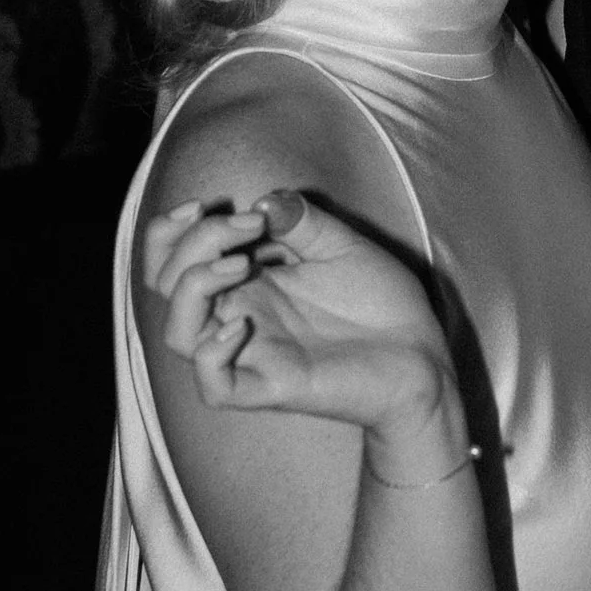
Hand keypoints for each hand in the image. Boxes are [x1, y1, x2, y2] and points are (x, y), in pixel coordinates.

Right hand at [141, 192, 460, 461]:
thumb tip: (261, 201)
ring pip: (178, 335)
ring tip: (239, 264)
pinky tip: (243, 326)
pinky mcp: (271, 388)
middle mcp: (239, 316)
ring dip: (192, 289)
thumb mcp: (342, 244)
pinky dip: (212, 354)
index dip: (168, 232)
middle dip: (191, 245)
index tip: (203, 207)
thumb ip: (301, 221)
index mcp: (247, 283)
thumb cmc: (382, 304)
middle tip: (248, 228)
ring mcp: (252, 353)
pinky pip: (215, 386)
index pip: (171, 261)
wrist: (423, 356)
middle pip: (166, 287)